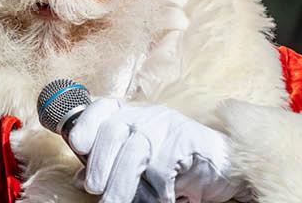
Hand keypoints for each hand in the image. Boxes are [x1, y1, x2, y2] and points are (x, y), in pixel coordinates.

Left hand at [68, 99, 246, 202]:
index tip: (77, 146)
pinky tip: (157, 199)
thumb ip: (111, 165)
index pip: (101, 108)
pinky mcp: (187, 142)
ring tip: (112, 202)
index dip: (85, 124)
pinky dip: (154, 190)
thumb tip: (81, 179)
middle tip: (95, 189)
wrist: (224, 169)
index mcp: (130, 115)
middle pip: (113, 131)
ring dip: (121, 183)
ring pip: (135, 151)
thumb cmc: (176, 167)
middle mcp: (146, 115)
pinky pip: (162, 168)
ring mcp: (167, 126)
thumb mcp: (138, 165)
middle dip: (100, 163)